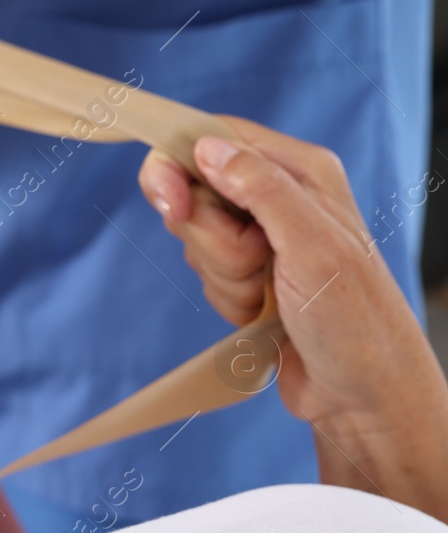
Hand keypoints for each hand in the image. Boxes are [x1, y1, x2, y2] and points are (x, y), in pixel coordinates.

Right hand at [145, 118, 447, 517]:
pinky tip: (259, 312)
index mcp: (301, 170)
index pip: (215, 138)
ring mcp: (263, 236)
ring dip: (223, 274)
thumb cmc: (354, 320)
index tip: (171, 206)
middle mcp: (280, 195)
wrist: (362, 394)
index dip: (179, 167)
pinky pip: (204, 271)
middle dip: (210, 238)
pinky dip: (224, 296)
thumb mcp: (310, 246)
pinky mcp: (249, 273)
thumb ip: (261, 188)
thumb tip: (207, 146)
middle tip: (255, 263)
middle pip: (195, 191)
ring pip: (196, 236)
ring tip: (266, 293)